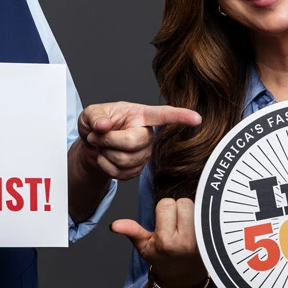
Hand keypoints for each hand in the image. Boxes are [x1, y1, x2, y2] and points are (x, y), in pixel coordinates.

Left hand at [75, 102, 201, 180]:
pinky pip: (120, 173)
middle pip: (133, 142)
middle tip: (95, 135)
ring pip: (125, 160)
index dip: (181, 116)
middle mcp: (147, 134)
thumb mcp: (90, 113)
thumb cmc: (95, 124)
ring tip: (100, 145)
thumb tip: (103, 126)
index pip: (163, 115)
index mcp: (140, 115)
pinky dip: (105, 166)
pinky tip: (104, 157)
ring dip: (105, 153)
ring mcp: (144, 154)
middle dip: (109, 140)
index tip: (196, 118)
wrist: (91, 145)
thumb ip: (95, 116)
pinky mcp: (137, 170)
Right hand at [110, 195, 206, 287]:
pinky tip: (198, 229)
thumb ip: (131, 231)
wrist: (183, 278)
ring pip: (197, 207)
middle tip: (177, 222)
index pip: (167, 203)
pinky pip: (209, 216)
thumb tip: (114, 225)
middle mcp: (185, 240)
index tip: (164, 221)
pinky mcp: (213, 240)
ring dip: (192, 212)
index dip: (164, 209)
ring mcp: (201, 241)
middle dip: (179, 209)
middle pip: (184, 202)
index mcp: (166, 240)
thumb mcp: (144, 246)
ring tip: (187, 225)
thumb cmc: (163, 259)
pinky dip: (203, 218)